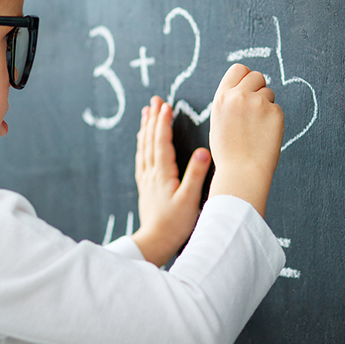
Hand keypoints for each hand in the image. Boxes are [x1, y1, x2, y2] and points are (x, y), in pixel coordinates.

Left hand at [131, 97, 211, 266]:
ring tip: (146, 113)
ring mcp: (147, 180)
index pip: (162, 142)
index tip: (166, 105)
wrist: (155, 242)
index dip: (163, 122)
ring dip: (146, 128)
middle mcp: (152, 174)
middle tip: (155, 101)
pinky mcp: (146, 187)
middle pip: (150, 140)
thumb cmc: (174, 225)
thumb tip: (203, 151)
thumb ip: (195, 175)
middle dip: (153, 119)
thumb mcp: (190, 200)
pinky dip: (142, 145)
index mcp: (163, 174)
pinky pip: (141, 159)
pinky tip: (142, 140)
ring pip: (144, 148)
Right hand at [207, 64, 283, 217]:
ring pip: (269, 93)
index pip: (238, 69)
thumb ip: (230, 102)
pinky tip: (265, 135)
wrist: (242, 171)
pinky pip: (277, 109)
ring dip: (266, 105)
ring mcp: (258, 103)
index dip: (245, 77)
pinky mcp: (275, 112)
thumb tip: (243, 89)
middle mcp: (239, 96)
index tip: (248, 87)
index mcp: (222, 97)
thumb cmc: (229, 152)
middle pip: (257, 76)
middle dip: (259, 88)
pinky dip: (274, 120)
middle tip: (257, 108)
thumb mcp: (219, 121)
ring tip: (257, 128)